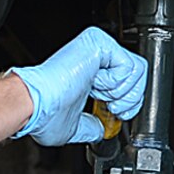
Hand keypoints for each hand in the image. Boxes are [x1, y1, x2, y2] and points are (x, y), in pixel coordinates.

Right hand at [8, 27, 149, 145]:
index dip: (128, 103)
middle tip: (110, 108)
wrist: (36, 104)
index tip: (113, 113)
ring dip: (122, 93)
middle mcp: (95, 57)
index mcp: (89, 73)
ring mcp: (98, 47)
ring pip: (137, 70)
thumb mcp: (75, 127)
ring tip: (101, 97)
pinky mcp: (99, 43)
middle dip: (129, 100)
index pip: (128, 82)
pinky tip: (95, 85)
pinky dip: (116, 84)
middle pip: (138, 75)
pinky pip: (129, 65)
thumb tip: (100, 130)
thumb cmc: (45, 113)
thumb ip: (91, 126)